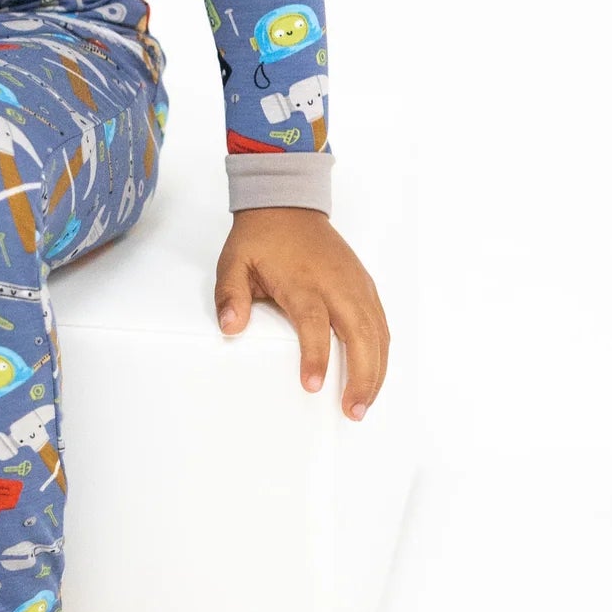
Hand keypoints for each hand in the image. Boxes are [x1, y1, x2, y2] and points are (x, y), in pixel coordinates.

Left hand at [214, 205, 389, 420]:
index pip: (314, 322)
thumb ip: (230, 294)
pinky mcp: (364, 284)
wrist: (287, 201)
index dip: (316, 356)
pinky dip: (382, 351)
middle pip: (359, 333)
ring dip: (376, 370)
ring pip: (377, 332)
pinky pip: (380, 323)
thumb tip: (230, 326)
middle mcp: (335, 283)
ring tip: (364, 404)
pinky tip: (375, 374)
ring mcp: (354, 283)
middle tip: (352, 410)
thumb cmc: (261, 237)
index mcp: (302, 279)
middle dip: (361, 376)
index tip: (312, 385)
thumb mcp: (234, 261)